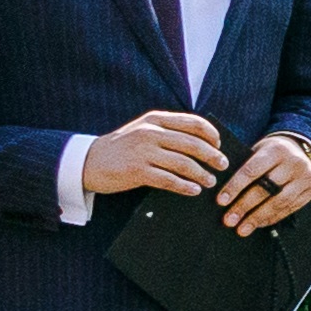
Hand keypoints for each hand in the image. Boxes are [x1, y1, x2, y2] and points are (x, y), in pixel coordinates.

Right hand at [90, 109, 233, 203]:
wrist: (88, 161)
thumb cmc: (122, 147)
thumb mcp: (143, 130)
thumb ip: (168, 131)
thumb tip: (203, 142)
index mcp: (155, 119)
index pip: (194, 123)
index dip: (211, 135)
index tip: (219, 145)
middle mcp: (151, 132)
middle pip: (193, 144)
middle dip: (213, 156)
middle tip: (223, 166)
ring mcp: (143, 152)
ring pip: (184, 164)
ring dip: (202, 174)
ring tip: (211, 182)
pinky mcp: (137, 171)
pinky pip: (169, 180)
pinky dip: (185, 186)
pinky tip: (194, 191)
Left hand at [216, 130, 310, 235]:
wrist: (300, 149)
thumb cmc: (270, 154)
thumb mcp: (259, 151)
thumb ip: (245, 167)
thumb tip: (224, 195)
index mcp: (276, 149)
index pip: (252, 170)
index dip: (235, 187)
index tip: (221, 202)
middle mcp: (294, 161)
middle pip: (266, 188)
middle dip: (244, 206)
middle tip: (229, 220)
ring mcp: (307, 175)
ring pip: (279, 202)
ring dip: (258, 218)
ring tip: (242, 229)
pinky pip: (291, 207)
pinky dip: (273, 218)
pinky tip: (259, 223)